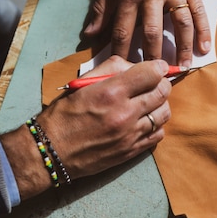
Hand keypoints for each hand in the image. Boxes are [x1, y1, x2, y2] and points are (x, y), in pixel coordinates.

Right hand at [0, 56, 171, 198]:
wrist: (52, 151)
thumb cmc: (64, 114)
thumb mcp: (82, 83)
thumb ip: (110, 70)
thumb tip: (135, 66)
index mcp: (111, 92)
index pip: (151, 73)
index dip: (158, 67)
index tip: (157, 67)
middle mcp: (125, 113)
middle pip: (163, 92)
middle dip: (161, 83)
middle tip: (153, 83)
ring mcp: (130, 134)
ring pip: (164, 113)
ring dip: (160, 104)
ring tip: (149, 102)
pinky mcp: (131, 151)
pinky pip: (158, 134)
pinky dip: (156, 125)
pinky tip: (144, 121)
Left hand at [83, 0, 210, 67]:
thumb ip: (102, 6)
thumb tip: (90, 33)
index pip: (123, 30)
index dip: (122, 52)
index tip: (123, 69)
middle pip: (152, 32)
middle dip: (152, 56)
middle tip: (154, 75)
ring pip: (179, 24)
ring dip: (182, 47)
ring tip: (183, 66)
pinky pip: (197, 9)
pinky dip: (203, 29)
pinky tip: (205, 46)